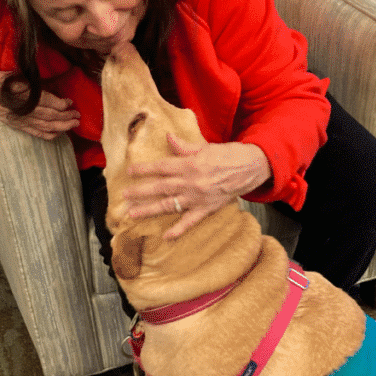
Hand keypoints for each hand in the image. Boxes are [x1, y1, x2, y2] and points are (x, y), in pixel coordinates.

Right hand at [0, 70, 79, 139]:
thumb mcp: (11, 76)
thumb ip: (29, 83)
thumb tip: (48, 86)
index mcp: (20, 96)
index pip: (45, 102)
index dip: (60, 103)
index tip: (70, 102)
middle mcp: (22, 110)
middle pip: (48, 116)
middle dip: (65, 117)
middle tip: (78, 115)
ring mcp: (20, 120)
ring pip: (44, 126)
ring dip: (61, 126)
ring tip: (74, 124)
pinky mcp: (17, 125)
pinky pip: (35, 132)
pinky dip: (48, 134)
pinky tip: (59, 134)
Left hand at [124, 134, 271, 237]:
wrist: (251, 168)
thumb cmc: (229, 156)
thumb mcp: (205, 147)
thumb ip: (185, 146)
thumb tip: (169, 138)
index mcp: (189, 164)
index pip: (161, 167)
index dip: (144, 169)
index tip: (129, 172)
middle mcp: (190, 182)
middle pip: (160, 187)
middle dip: (140, 191)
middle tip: (124, 196)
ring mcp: (198, 197)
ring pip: (169, 205)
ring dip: (150, 210)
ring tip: (133, 214)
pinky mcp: (207, 209)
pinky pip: (190, 222)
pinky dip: (178, 230)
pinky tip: (166, 237)